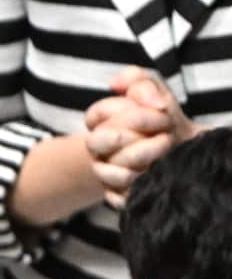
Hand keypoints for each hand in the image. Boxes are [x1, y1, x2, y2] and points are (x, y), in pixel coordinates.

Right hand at [84, 67, 198, 205]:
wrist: (182, 148)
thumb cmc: (164, 119)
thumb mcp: (156, 93)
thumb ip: (139, 82)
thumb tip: (115, 85)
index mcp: (99, 123)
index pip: (98, 114)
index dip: (132, 113)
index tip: (163, 111)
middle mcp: (97, 149)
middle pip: (97, 141)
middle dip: (133, 135)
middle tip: (167, 134)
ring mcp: (105, 172)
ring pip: (107, 172)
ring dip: (139, 160)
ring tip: (166, 153)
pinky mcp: (116, 194)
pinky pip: (117, 196)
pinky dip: (136, 188)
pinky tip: (155, 177)